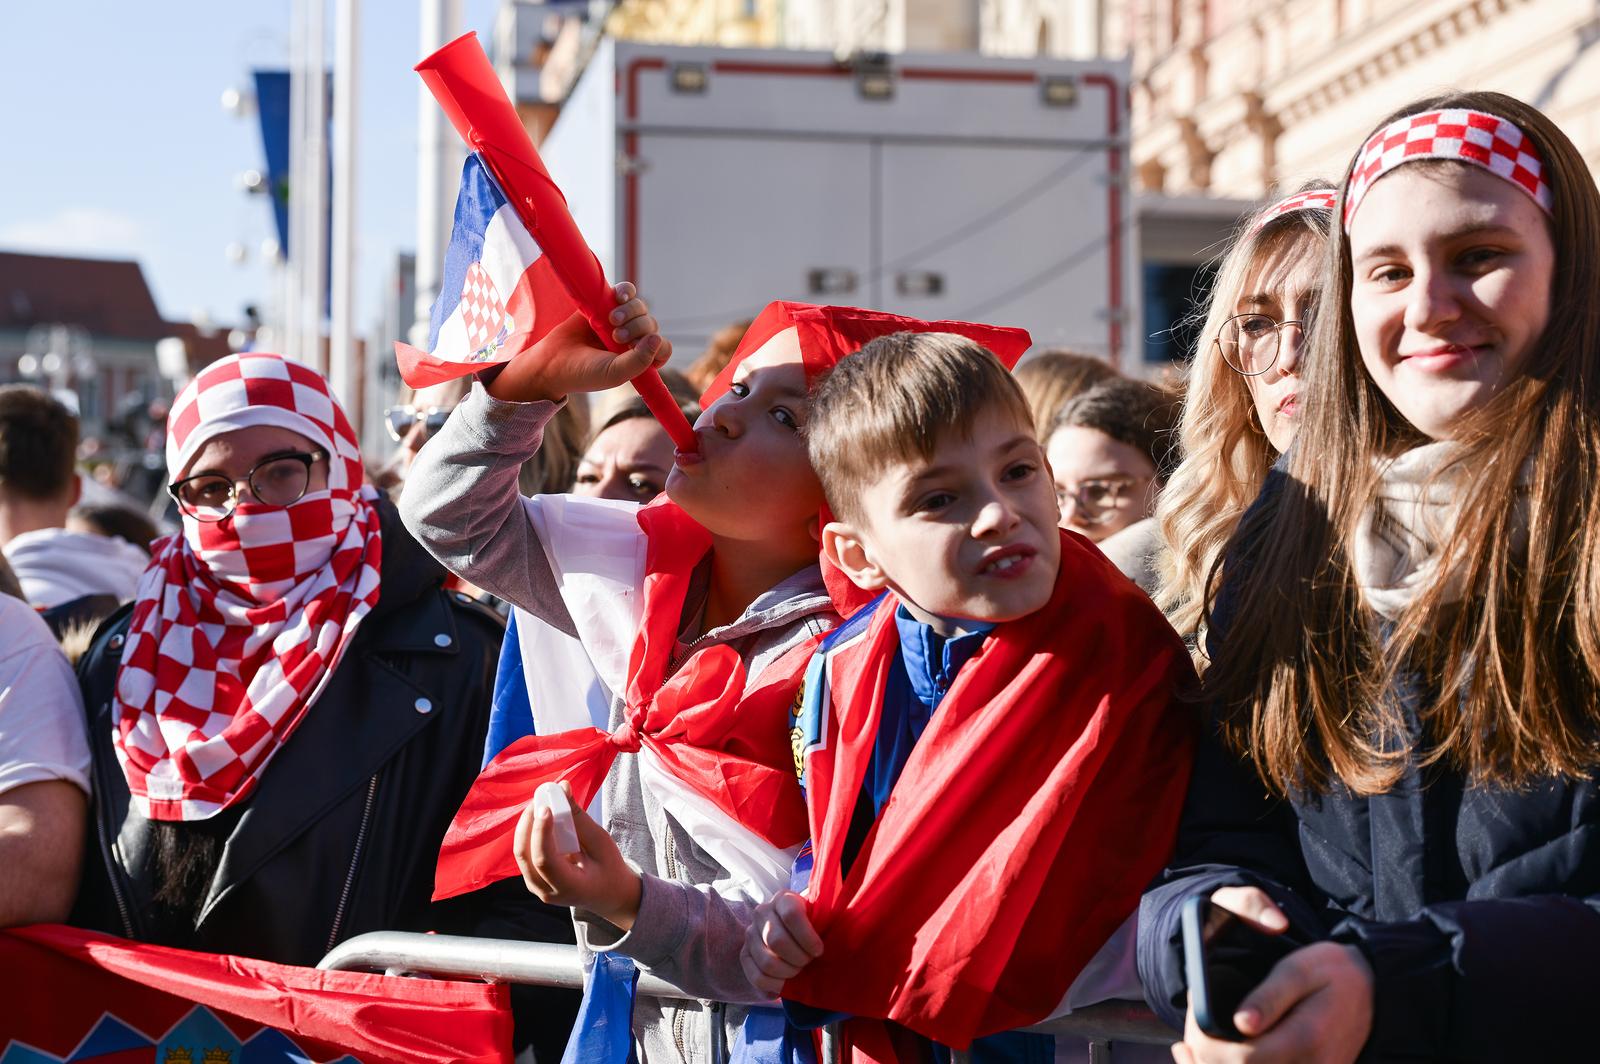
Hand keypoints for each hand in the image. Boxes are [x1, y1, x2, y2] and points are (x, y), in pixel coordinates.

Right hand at [488, 281, 672, 402]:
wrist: (553, 360)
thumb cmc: (584, 372)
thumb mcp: (615, 373)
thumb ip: (639, 361)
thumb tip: (657, 339)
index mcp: (639, 359)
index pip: (662, 349)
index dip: (655, 345)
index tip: (636, 347)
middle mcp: (632, 340)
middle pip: (651, 325)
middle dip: (639, 328)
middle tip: (617, 337)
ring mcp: (620, 321)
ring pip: (640, 308)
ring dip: (631, 311)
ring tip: (612, 319)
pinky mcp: (606, 304)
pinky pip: (626, 292)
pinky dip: (626, 291)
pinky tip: (619, 296)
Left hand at [513, 781, 642, 928]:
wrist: (607, 893)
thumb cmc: (608, 867)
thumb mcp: (600, 842)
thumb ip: (579, 817)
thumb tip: (563, 787)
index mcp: (569, 887)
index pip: (545, 860)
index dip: (541, 832)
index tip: (546, 807)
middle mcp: (547, 891)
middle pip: (525, 855)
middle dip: (528, 823)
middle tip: (540, 798)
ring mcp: (536, 887)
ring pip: (521, 853)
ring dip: (527, 825)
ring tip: (541, 803)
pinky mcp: (532, 879)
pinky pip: (524, 853)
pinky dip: (529, 832)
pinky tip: (540, 817)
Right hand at [740, 890, 822, 995]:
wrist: (797, 936)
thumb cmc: (816, 927)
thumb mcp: (824, 917)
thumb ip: (831, 918)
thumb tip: (849, 927)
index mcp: (783, 898)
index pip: (792, 914)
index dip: (808, 937)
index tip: (819, 950)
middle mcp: (762, 912)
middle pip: (777, 940)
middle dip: (799, 958)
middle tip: (809, 962)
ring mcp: (750, 933)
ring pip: (767, 961)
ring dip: (788, 973)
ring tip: (799, 972)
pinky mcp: (744, 954)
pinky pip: (756, 976)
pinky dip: (774, 986)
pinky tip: (786, 985)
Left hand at [1172, 887, 1373, 1063]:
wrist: (1373, 990)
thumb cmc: (1332, 972)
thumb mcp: (1299, 970)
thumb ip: (1270, 997)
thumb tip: (1240, 1023)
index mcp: (1307, 1039)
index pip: (1243, 1058)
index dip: (1207, 1041)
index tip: (1195, 1012)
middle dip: (1205, 1056)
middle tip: (1191, 1028)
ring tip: (1189, 1048)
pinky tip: (1210, 1056)